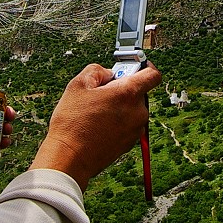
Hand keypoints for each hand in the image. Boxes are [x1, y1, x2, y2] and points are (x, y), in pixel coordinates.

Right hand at [30, 61, 160, 190]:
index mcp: (128, 94)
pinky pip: (128, 125)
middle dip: (123, 88)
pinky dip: (118, 121)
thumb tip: (108, 73)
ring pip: (133, 109)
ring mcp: (136, 130)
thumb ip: (97, 70)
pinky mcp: (130, 143)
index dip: (145, 65)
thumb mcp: (78, 84)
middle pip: (139, 92)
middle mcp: (138, 112)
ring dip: (120, 106)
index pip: (153, 74)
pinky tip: (98, 125)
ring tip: (96, 112)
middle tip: (101, 92)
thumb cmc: (72, 122)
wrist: (70, 157)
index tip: (134, 65)